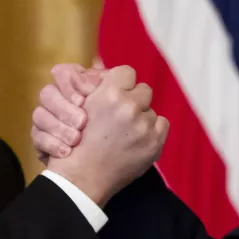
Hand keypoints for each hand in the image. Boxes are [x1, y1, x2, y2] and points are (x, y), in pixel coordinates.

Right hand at [31, 63, 103, 162]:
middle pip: (47, 92)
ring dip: (59, 127)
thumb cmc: (104, 132)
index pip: (63, 72)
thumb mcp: (110, 104)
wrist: (89, 170)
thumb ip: (104, 83)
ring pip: (39, 114)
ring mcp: (43, 119)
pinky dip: (51, 144)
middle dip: (66, 108)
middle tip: (83, 122)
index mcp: (72, 87)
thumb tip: (99, 62)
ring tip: (76, 140)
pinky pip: (36, 137)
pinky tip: (65, 152)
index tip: (87, 95)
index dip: (73, 81)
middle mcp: (54, 100)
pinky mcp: (38, 139)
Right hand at [33, 65, 169, 206]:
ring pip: (150, 110)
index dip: (121, 82)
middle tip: (120, 115)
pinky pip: (162, 124)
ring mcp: (144, 126)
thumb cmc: (76, 141)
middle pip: (143, 90)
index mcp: (109, 94)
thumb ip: (93, 83)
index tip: (116, 92)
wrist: (81, 178)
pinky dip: (152, 131)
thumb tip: (98, 60)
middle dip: (133, 99)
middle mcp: (129, 107)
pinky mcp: (154, 143)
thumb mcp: (78, 105)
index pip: (127, 72)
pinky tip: (135, 140)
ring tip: (124, 132)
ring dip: (141, 118)